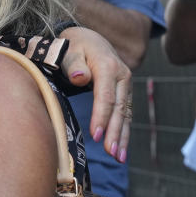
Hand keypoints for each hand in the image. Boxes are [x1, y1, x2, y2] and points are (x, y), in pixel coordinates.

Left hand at [60, 27, 131, 161]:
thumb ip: (73, 65)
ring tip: (119, 157)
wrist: (89, 39)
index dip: (101, 117)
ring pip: (126, 114)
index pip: (106, 96)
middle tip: (111, 153)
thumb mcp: (69, 50)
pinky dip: (124, 132)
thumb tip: (81, 78)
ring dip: (123, 137)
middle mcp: (121, 75)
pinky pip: (126, 114)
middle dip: (115, 132)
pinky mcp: (124, 93)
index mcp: (107, 66)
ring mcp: (125, 85)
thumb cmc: (74, 46)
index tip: (97, 136)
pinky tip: (121, 150)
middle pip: (119, 108)